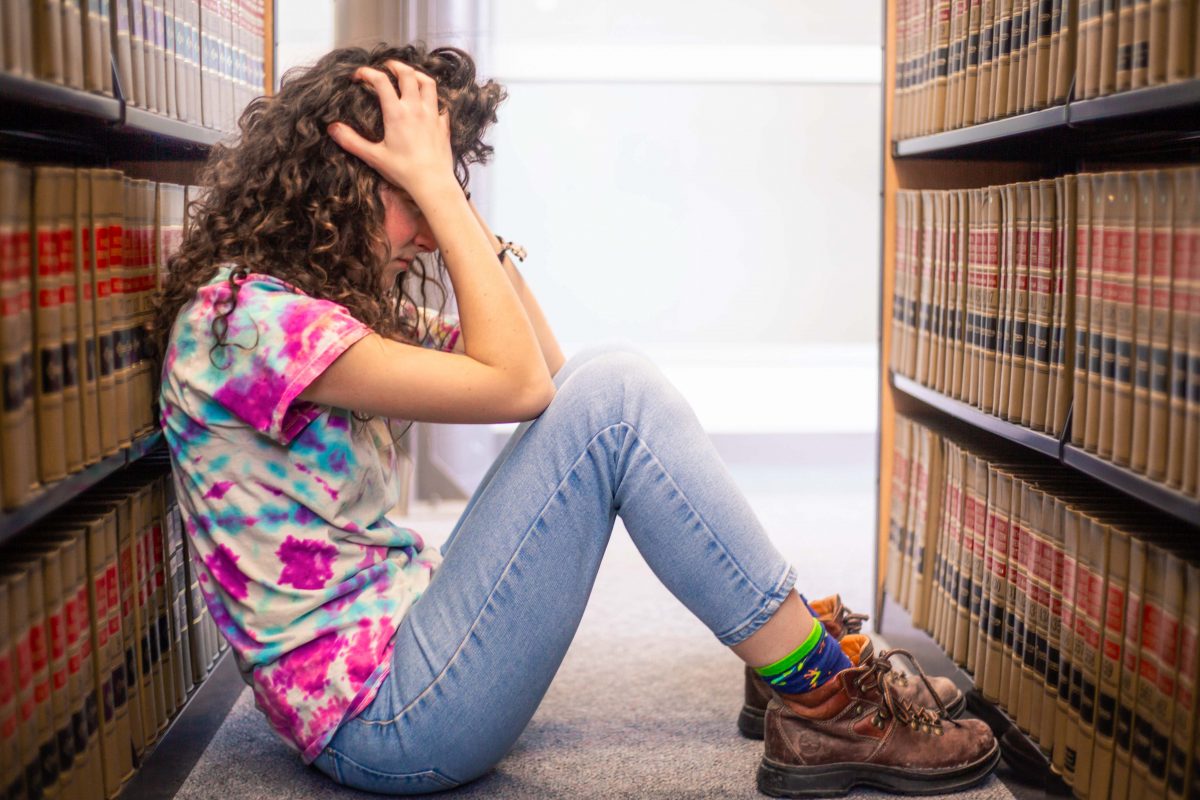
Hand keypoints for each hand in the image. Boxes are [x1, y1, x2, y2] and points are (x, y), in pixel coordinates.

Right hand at [328, 61, 454, 198]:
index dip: (368, 72)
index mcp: (397, 114)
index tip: (359, 75)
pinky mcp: (443, 125)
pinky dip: (433, 97)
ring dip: (417, 75)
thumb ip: (352, 141)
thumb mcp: (374, 156)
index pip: (381, 81)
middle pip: (408, 74)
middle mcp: (415, 109)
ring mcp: (432, 115)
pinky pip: (441, 103)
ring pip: (428, 83)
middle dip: (395, 66)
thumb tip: (332, 128)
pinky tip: (428, 102)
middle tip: (387, 66)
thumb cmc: (404, 171)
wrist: (433, 183)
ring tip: (409, 76)